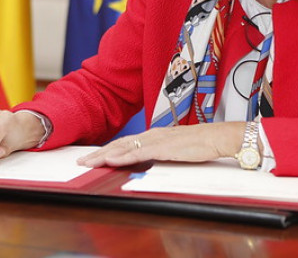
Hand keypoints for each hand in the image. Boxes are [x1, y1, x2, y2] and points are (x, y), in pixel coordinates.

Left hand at [77, 121, 248, 167]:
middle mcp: (152, 135)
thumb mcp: (176, 150)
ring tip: (88, 162)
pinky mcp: (163, 148)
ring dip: (104, 155)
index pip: (125, 143)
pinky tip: (111, 160)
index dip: (107, 149)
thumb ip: (162, 154)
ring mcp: (156, 140)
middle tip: (80, 161)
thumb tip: (150, 162)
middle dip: (98, 153)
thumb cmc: (202, 144)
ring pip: (124, 147)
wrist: (218, 137)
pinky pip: (138, 152)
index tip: (91, 157)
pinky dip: (122, 156)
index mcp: (154, 135)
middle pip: (119, 144)